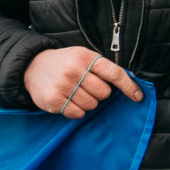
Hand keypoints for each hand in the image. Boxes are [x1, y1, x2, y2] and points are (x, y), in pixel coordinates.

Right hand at [22, 47, 143, 118]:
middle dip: (99, 94)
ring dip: (87, 103)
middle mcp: (74, 70)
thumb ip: (102, 68)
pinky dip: (76, 110)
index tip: (138, 97)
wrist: (32, 66)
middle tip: (87, 87)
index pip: (113, 73)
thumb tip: (129, 84)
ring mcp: (63, 86)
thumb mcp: (82, 56)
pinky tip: (67, 100)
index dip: (128, 86)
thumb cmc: (64, 63)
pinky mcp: (54, 100)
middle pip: (104, 93)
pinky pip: (77, 114)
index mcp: (85, 57)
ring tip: (75, 92)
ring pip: (91, 105)